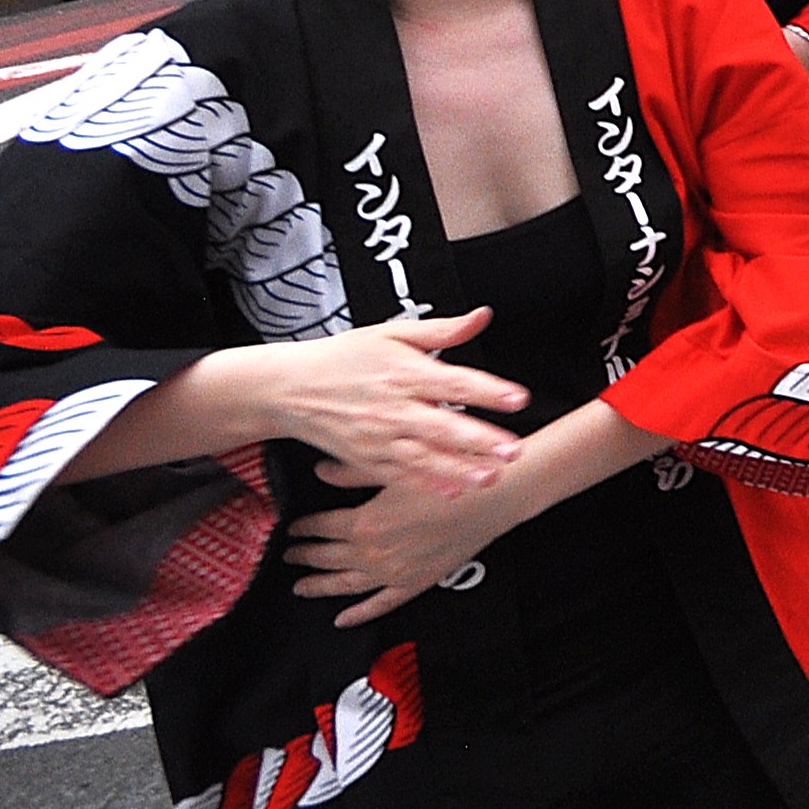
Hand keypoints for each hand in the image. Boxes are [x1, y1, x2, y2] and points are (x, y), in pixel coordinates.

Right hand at [236, 310, 530, 497]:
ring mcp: (378, 438)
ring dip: (460, 469)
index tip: (517, 399)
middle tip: (513, 449)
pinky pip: (400, 476)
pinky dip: (425, 485)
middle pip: (443, 426)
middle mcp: (393, 407)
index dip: (487, 391)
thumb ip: (441, 330)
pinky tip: (451, 492)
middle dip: (480, 440)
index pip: (454, 382)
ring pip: (425, 458)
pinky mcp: (367, 459)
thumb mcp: (391, 333)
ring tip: (491, 478)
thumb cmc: (344, 358)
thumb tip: (482, 316)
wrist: (290, 388)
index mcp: (404, 372)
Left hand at [285, 470, 515, 628]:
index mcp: (365, 523)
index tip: (293, 527)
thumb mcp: (396, 468)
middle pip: (326, 558)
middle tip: (290, 555)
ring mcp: (394, 573)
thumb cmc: (449, 480)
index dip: (303, 528)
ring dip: (320, 586)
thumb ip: (354, 472)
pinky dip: (359, 614)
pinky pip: (380, 605)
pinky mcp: (416, 583)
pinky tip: (343, 619)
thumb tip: (323, 470)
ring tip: (302, 586)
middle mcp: (374, 553)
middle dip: (304, 556)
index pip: (321, 527)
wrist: (493, 497)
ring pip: (345, 585)